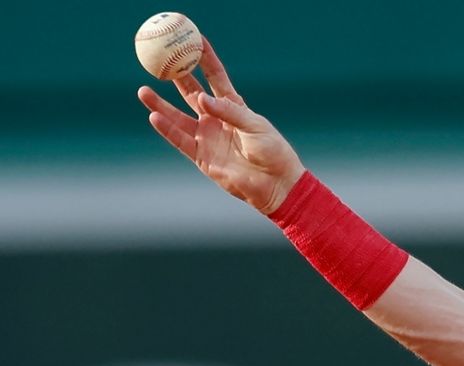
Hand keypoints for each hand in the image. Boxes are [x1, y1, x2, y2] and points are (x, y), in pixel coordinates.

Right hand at [137, 38, 304, 214]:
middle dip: (175, 77)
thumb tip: (201, 99)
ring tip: (143, 90)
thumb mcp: (254, 126)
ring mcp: (208, 137)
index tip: (193, 40)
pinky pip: (180, 140)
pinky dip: (167, 129)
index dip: (205, 59)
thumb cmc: (272, 152)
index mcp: (234, 107)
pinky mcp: (202, 157)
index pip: (215, 77)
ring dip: (160, 105)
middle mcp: (217, 119)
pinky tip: (154, 117)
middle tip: (159, 62)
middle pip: (191, 93)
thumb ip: (228, 112)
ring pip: (178, 117)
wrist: (276, 183)